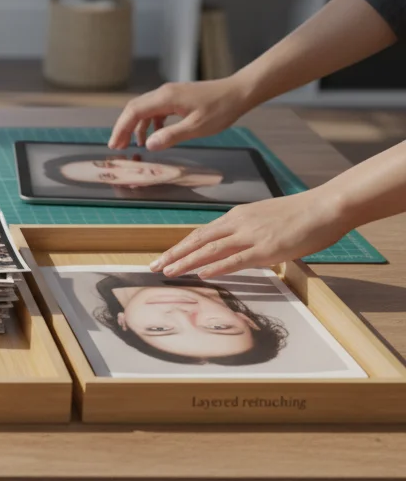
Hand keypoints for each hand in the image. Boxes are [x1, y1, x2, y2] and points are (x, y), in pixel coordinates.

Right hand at [108, 79, 253, 150]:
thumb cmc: (221, 108)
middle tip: (117, 147)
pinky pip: (155, 110)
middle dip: (123, 128)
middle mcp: (163, 92)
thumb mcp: (197, 127)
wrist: (239, 92)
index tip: (114, 145)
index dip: (121, 128)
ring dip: (136, 126)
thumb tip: (149, 145)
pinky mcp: (176, 97)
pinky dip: (149, 123)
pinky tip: (154, 135)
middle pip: (134, 109)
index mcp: (165, 98)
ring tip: (134, 144)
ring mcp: (170, 94)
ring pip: (144, 109)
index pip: (134, 112)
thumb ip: (171, 136)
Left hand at [149, 189, 351, 277]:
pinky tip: (201, 273)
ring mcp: (252, 235)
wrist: (325, 206)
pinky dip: (216, 266)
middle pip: (198, 240)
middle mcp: (239, 224)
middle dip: (174, 254)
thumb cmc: (301, 215)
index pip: (201, 233)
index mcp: (237, 217)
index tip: (164, 257)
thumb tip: (234, 248)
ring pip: (210, 249)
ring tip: (168, 272)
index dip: (180, 246)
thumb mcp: (266, 220)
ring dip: (186, 262)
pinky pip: (236, 259)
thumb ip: (248, 232)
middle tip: (154, 266)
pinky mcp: (267, 248)